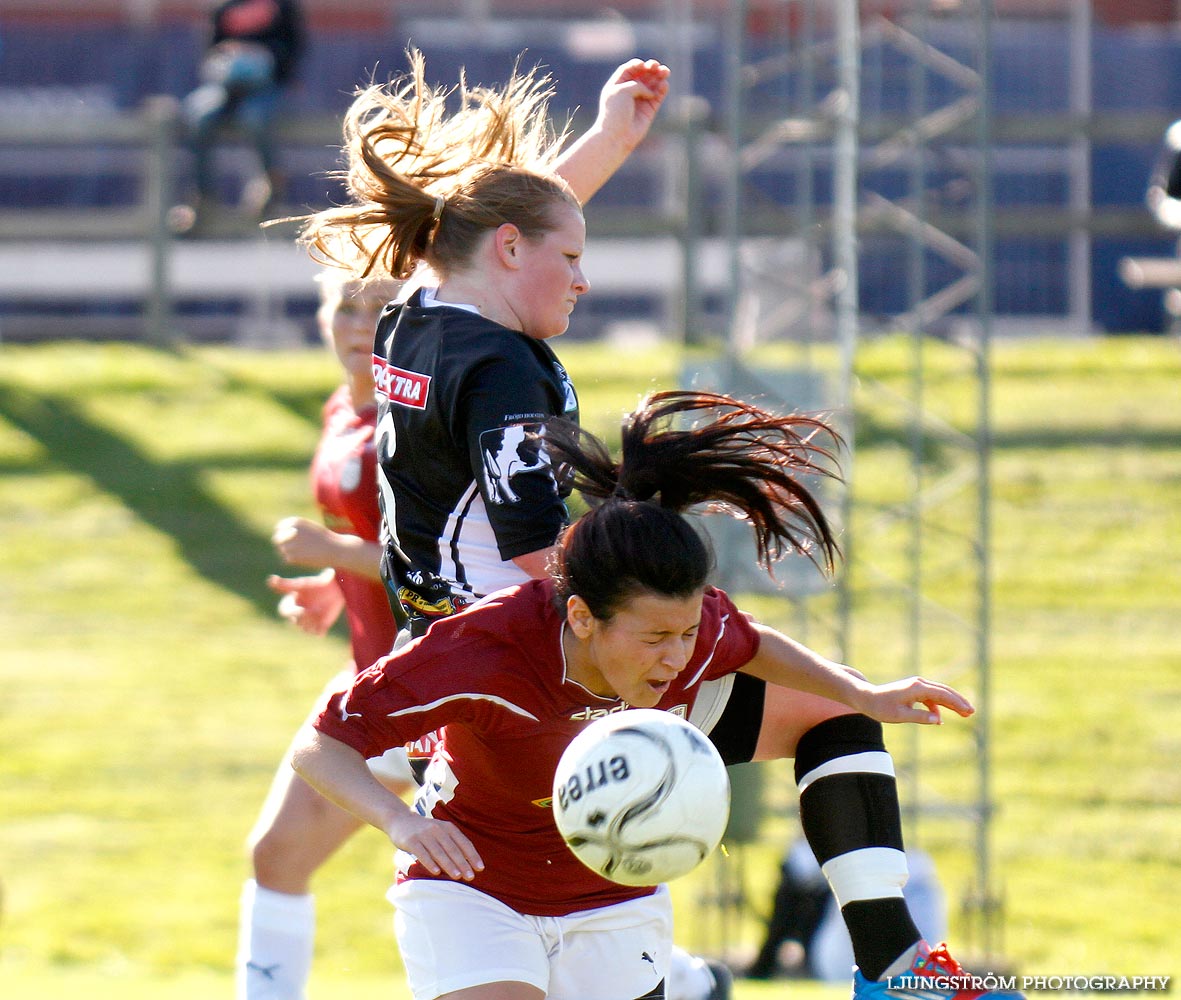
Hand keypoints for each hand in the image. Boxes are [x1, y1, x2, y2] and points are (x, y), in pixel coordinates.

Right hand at [267, 571, 343, 634]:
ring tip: (320, 611)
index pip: (284, 612)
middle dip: (304, 616)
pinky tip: (324, 619)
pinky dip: (320, 629)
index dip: (293, 611)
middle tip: (313, 609)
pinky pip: (318, 634)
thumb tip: (269, 579)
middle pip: (295, 622)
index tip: (302, 606)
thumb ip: (286, 585)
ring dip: (312, 622)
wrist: (337, 587)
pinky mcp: (322, 626)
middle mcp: (299, 614)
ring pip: (305, 629)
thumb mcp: (301, 584)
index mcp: (292, 604)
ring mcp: (310, 621)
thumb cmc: (317, 584)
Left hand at [272, 515, 338, 567]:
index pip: (279, 528)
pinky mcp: (292, 557)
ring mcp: (290, 544)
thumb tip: (280, 534)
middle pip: (277, 539)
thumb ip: (295, 529)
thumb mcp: (310, 528)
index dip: (283, 534)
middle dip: (283, 544)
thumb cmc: (325, 539)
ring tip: (305, 554)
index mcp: (295, 522)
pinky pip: (287, 559)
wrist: (337, 549)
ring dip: (290, 553)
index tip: (291, 540)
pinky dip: (294, 561)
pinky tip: (306, 559)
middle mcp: (290, 531)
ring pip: (282, 550)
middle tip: (295, 549)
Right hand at [386, 811, 484, 881]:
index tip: (480, 868)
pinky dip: (430, 863)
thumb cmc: (425, 831)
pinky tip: (436, 872)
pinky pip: (422, 853)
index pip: (464, 843)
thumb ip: (452, 844)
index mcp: (448, 827)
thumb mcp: (441, 832)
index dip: (472, 856)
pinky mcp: (411, 840)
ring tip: (457, 876)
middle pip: (453, 849)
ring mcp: (424, 834)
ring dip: (449, 865)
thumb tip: (467, 863)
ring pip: (439, 852)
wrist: (400, 819)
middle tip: (470, 877)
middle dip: (463, 863)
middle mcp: (438, 829)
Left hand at [595, 58, 670, 152]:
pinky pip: (657, 97)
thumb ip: (638, 85)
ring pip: (652, 85)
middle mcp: (629, 92)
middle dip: (651, 69)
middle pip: (643, 75)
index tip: (642, 65)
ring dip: (659, 77)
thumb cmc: (615, 112)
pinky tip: (664, 85)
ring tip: (665, 72)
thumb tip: (651, 91)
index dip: (638, 65)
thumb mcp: (623, 90)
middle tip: (656, 66)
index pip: (630, 70)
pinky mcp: (649, 111)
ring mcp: (640, 101)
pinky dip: (662, 90)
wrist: (617, 135)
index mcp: (618, 85)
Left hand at [859, 676, 974, 725]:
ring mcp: (916, 686)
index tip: (968, 711)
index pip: (942, 695)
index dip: (957, 703)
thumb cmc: (881, 707)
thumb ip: (920, 717)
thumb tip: (938, 720)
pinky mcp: (913, 691)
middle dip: (958, 701)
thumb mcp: (900, 716)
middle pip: (944, 691)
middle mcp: (919, 684)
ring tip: (964, 713)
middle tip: (971, 712)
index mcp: (917, 688)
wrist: (867, 698)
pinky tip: (939, 717)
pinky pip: (930, 697)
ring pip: (939, 694)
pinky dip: (938, 706)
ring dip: (951, 703)